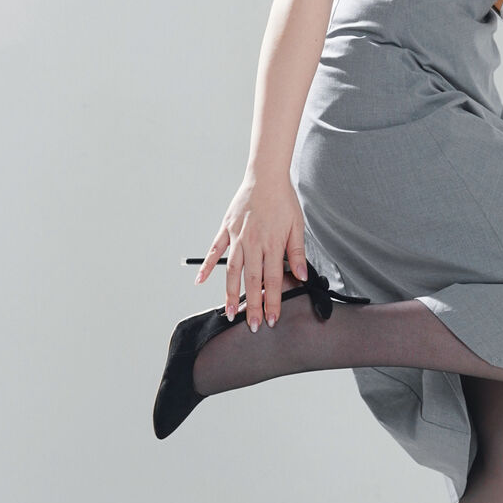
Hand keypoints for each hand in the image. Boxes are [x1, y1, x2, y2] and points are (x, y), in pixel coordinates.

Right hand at [194, 170, 308, 329]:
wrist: (265, 177)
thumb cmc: (283, 201)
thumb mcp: (297, 226)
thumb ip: (297, 253)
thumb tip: (301, 275)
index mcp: (272, 244)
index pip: (272, 280)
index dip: (272, 302)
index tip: (271, 319)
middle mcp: (253, 243)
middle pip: (252, 280)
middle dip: (252, 305)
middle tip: (252, 325)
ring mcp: (237, 237)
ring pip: (232, 271)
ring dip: (230, 293)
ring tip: (229, 312)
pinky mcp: (226, 230)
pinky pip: (214, 250)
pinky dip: (206, 265)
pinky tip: (200, 281)